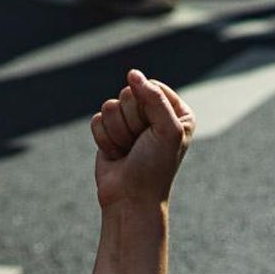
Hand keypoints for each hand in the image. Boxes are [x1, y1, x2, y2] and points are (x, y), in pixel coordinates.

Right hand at [91, 70, 194, 210]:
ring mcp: (131, 122)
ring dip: (118, 132)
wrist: (131, 199)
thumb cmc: (154, 169)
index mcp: (177, 112)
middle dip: (131, 122)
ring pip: (110, 106)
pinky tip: (117, 154)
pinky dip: (105, 139)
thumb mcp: (166, 131)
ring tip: (129, 151)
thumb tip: (132, 74)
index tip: (153, 134)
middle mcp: (154, 114)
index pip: (151, 86)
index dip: (146, 109)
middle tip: (140, 145)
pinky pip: (97, 119)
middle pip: (128, 94)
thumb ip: (154, 97)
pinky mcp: (110, 131)